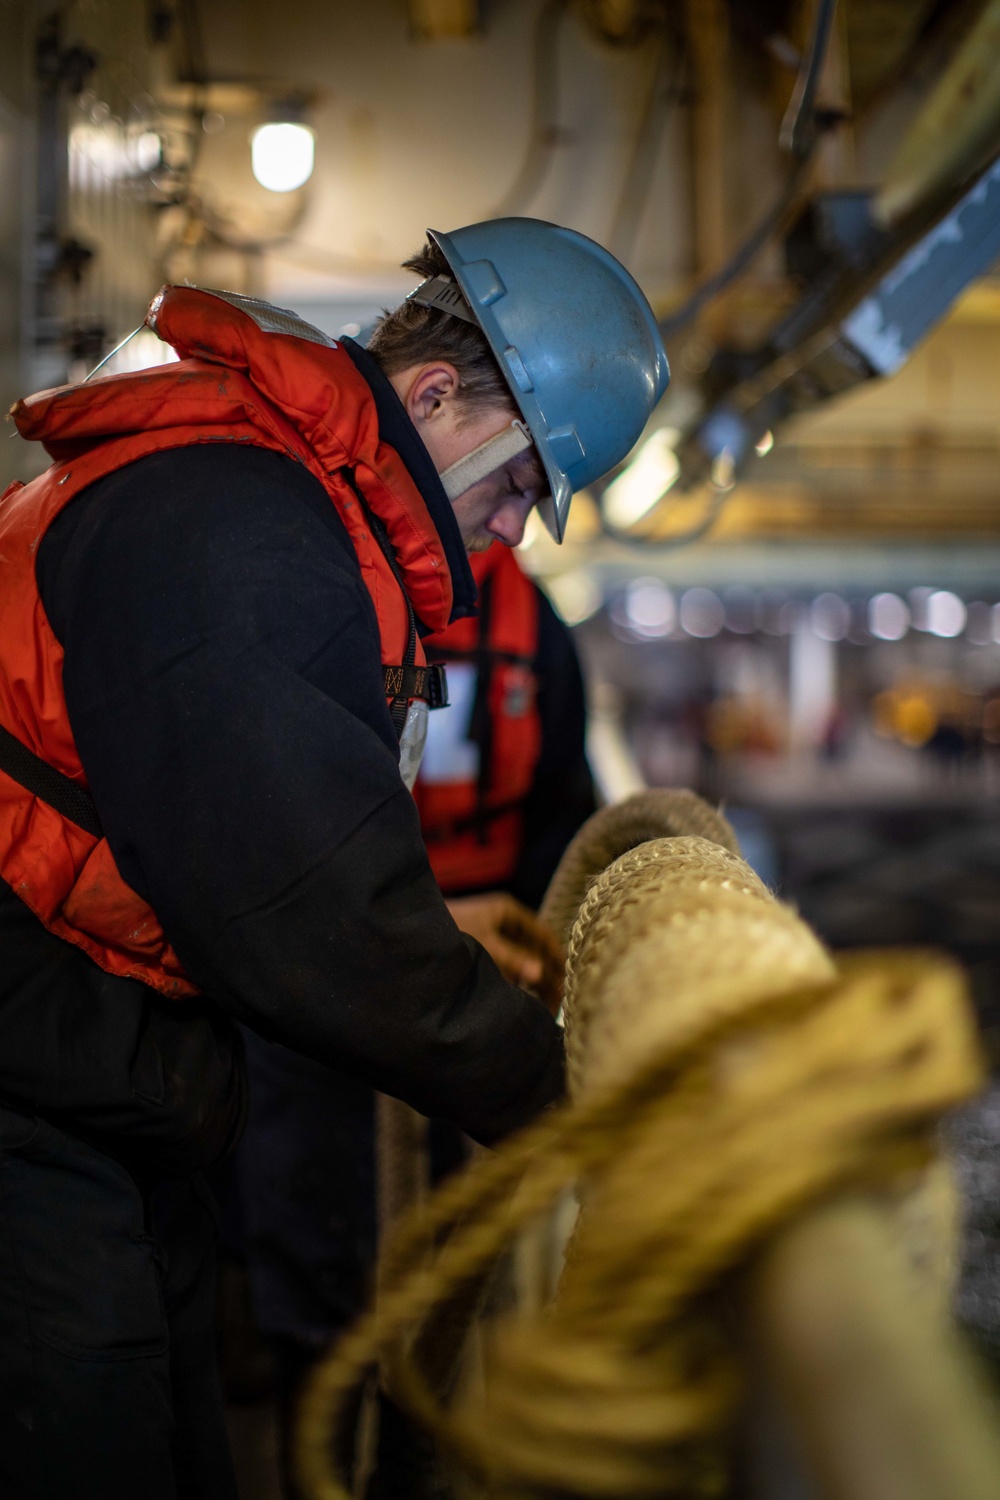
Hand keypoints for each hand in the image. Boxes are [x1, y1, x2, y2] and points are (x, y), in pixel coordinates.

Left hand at [445, 892, 564, 1013]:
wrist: (408, 926)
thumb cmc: (447, 928)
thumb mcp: (484, 945)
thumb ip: (513, 959)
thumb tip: (542, 975)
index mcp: (508, 911)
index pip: (544, 935)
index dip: (558, 958)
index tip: (569, 982)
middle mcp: (503, 921)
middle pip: (534, 950)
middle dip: (546, 975)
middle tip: (556, 1004)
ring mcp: (491, 934)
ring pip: (521, 960)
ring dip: (532, 981)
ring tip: (542, 1008)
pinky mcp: (480, 950)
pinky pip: (505, 967)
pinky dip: (514, 982)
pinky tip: (519, 1001)